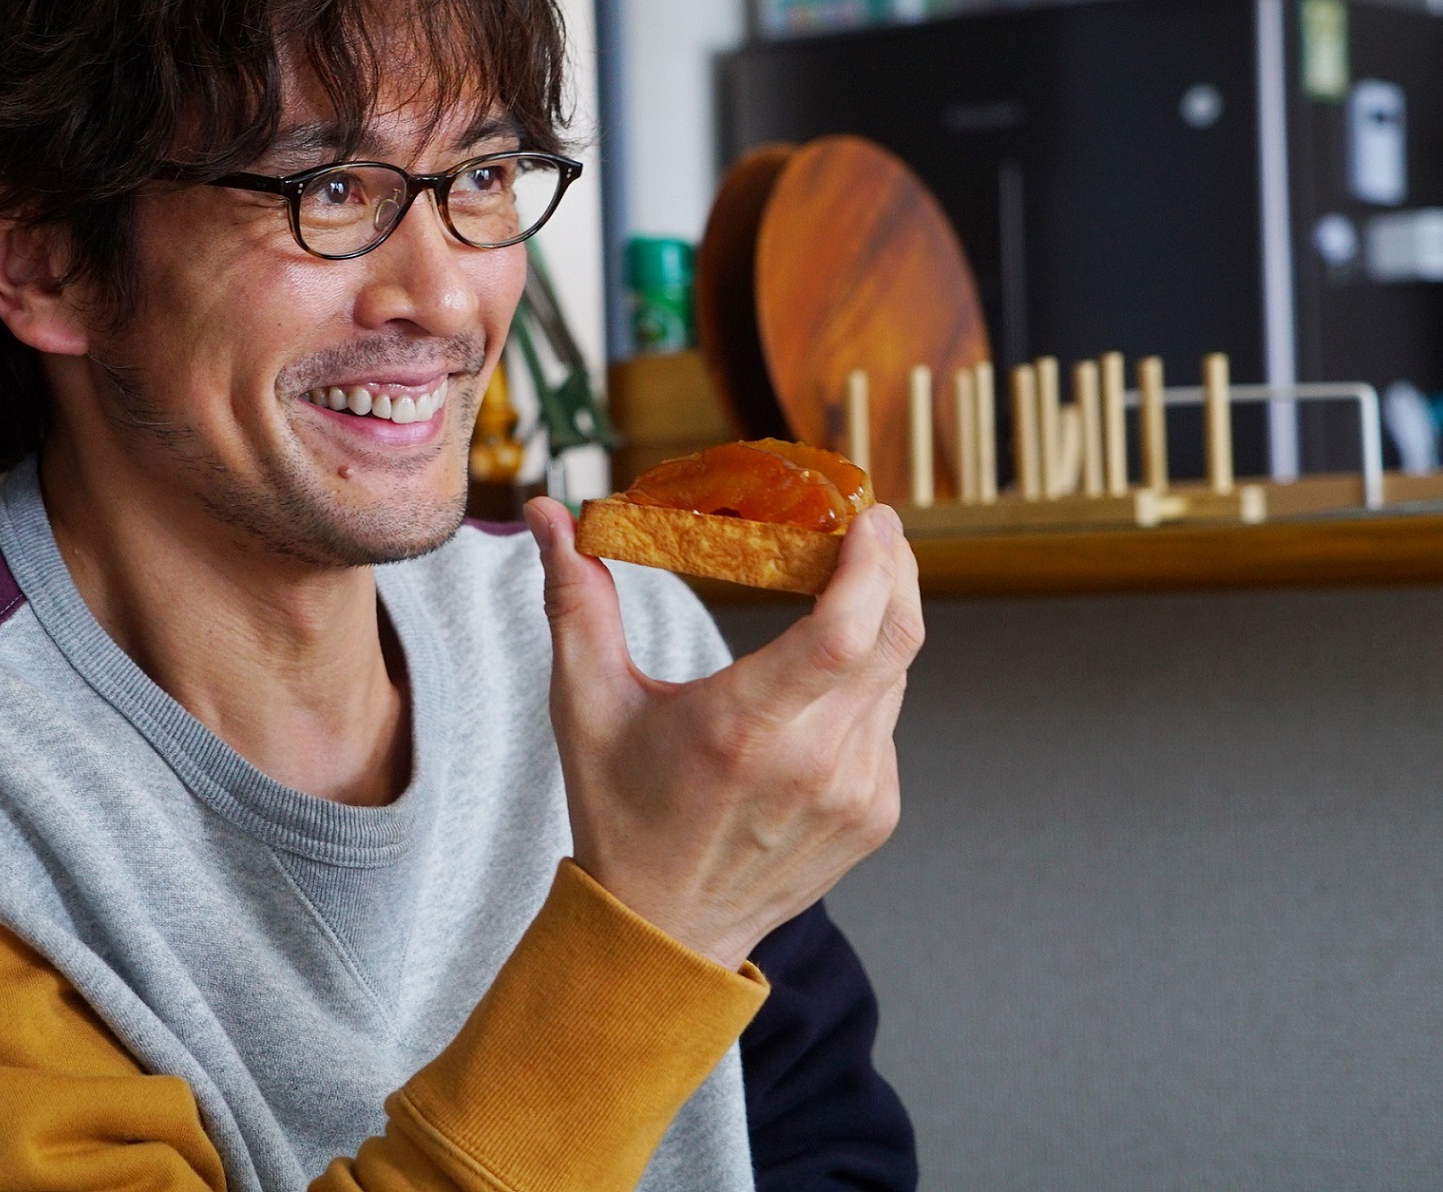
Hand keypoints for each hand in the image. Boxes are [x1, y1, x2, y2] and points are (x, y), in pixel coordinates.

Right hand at [525, 498, 922, 968]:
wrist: (663, 930)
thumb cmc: (618, 812)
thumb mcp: (584, 705)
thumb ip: (576, 600)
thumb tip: (548, 512)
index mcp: (742, 730)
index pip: (840, 636)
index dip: (869, 568)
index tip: (867, 516)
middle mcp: (812, 764)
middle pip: (892, 640)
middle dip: (893, 569)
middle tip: (870, 524)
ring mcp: (854, 794)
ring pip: (894, 677)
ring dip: (878, 623)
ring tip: (846, 585)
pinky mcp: (875, 814)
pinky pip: (886, 723)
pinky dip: (866, 684)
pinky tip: (824, 679)